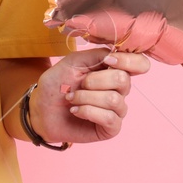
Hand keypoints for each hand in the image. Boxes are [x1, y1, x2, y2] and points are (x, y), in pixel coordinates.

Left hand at [28, 49, 151, 143]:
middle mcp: (120, 90)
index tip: (108, 61)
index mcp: (114, 70)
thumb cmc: (57, 84)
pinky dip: (88, 111)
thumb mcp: (73, 62)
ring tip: (72, 99)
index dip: (128, 61)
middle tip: (79, 85)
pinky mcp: (111, 128)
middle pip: (123, 80)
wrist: (41, 109)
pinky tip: (76, 111)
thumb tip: (116, 54)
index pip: (140, 64)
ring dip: (86, 97)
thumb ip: (97, 55)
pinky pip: (109, 118)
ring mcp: (117, 110)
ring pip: (114, 100)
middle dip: (94, 81)